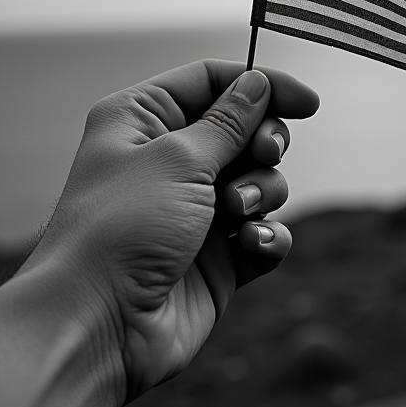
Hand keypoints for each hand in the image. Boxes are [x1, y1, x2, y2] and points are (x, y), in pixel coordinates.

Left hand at [22, 60, 318, 401]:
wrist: (98, 324)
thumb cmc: (123, 228)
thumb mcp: (179, 158)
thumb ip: (229, 121)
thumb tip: (258, 84)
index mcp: (141, 121)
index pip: (210, 81)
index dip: (261, 85)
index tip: (308, 103)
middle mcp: (167, 162)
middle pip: (244, 130)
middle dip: (264, 141)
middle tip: (264, 152)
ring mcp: (194, 213)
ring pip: (260, 182)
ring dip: (261, 191)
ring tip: (237, 212)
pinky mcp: (216, 260)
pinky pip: (263, 234)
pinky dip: (266, 237)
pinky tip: (252, 246)